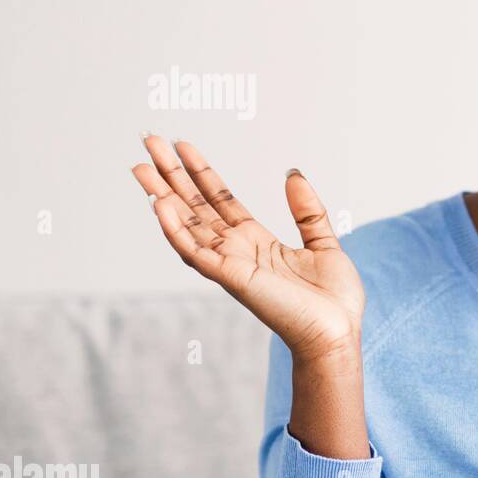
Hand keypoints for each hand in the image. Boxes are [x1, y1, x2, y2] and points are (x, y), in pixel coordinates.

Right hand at [131, 134, 364, 363]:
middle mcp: (237, 251)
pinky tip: (159, 204)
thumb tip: (292, 174)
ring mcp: (230, 265)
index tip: (182, 147)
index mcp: (257, 243)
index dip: (201, 174)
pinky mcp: (231, 279)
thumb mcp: (324, 243)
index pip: (220, 201)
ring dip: (162, 195)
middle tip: (149, 142)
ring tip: (141, 166)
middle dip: (172, 175)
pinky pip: (196, 252)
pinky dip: (176, 229)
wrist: (337, 334)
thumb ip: (307, 211)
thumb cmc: (333, 301)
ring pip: (187, 225)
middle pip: (196, 206)